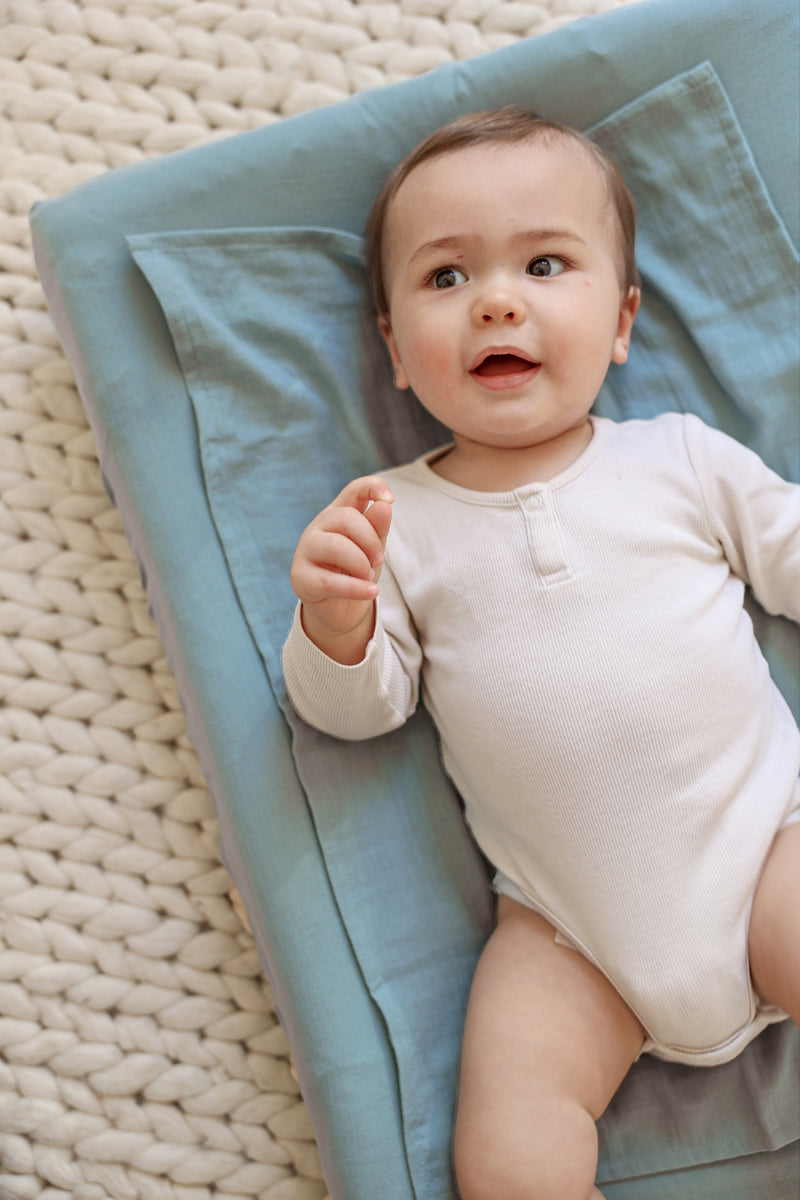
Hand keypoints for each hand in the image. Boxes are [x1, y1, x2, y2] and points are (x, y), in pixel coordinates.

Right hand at [290, 475, 393, 662]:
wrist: (342, 611)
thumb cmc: (356, 573)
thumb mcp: (373, 549)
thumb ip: (378, 528)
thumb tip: (384, 506)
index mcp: (338, 515)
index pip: (354, 489)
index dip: (372, 486)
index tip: (389, 500)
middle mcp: (318, 528)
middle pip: (346, 517)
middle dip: (370, 541)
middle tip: (378, 560)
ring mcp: (305, 551)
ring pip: (336, 546)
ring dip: (361, 564)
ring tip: (369, 577)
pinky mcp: (300, 578)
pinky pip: (330, 581)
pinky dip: (356, 588)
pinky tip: (371, 592)